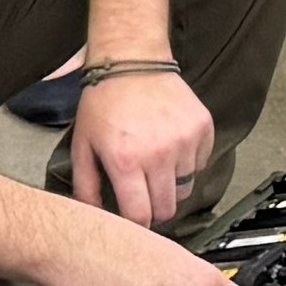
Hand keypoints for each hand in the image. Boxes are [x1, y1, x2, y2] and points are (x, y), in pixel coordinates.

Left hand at [64, 62, 211, 229]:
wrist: (132, 61)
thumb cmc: (104, 101)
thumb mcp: (83, 145)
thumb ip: (86, 186)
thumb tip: (95, 216)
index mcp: (126, 162)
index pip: (141, 216)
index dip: (137, 224)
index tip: (135, 219)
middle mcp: (159, 154)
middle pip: (168, 208)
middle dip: (155, 208)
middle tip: (145, 193)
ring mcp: (185, 141)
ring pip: (186, 187)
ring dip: (172, 183)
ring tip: (156, 163)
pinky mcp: (203, 129)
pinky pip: (200, 163)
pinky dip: (188, 162)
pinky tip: (171, 145)